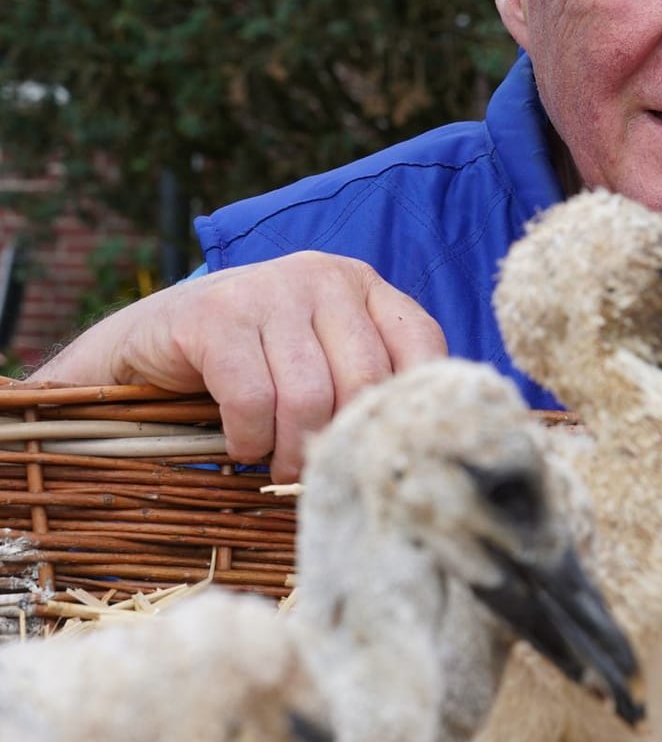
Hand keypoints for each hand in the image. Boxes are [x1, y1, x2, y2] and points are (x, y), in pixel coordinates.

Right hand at [27, 251, 445, 480]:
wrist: (153, 338)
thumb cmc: (257, 359)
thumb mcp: (324, 355)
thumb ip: (368, 378)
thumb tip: (417, 441)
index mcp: (364, 285)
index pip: (422, 345)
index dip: (410, 407)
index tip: (388, 447)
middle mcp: (325, 277)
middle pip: (365, 380)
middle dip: (343, 440)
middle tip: (321, 471)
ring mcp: (270, 290)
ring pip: (308, 396)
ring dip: (292, 449)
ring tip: (280, 466)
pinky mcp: (216, 316)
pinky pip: (253, 398)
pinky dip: (250, 438)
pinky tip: (243, 444)